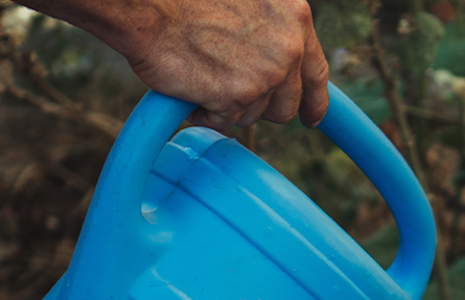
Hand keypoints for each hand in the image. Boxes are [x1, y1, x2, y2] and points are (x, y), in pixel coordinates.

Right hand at [22, 0, 328, 130]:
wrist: (148, 6)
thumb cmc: (188, 3)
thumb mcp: (250, 5)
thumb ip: (273, 34)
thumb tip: (283, 70)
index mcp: (296, 20)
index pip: (316, 73)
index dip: (314, 102)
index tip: (311, 119)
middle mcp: (289, 48)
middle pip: (286, 106)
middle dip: (260, 106)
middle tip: (229, 88)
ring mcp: (267, 73)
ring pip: (255, 116)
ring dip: (229, 106)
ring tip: (204, 74)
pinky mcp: (239, 96)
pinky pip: (227, 122)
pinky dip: (206, 113)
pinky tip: (192, 86)